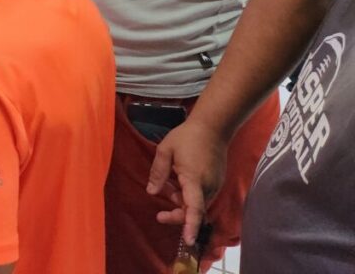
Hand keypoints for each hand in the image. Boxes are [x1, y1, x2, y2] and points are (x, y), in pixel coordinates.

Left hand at [146, 119, 228, 244]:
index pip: (194, 208)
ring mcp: (214, 185)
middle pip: (194, 211)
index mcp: (194, 180)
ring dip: (181, 202)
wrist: (213, 127)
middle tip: (160, 215)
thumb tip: (151, 192)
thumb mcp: (166, 150)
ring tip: (167, 186)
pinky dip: (188, 196)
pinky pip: (201, 196)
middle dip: (177, 215)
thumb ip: (158, 172)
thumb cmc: (187, 136)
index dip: (190, 225)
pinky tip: (177, 182)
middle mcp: (208, 187)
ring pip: (197, 204)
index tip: (187, 240)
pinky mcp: (216, 182)